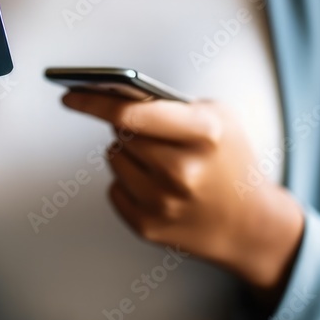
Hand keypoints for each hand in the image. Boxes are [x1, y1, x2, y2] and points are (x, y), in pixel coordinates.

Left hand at [62, 91, 303, 301]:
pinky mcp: (150, 227)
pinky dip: (128, 182)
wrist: (250, 224)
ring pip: (113, 158)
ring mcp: (165, 203)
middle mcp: (183, 170)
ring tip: (158, 160)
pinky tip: (155, 185)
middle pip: (121, 134)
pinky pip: (114, 189)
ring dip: (127, 153)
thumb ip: (171, 102)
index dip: (94, 101)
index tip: (70, 94)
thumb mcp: (217, 118)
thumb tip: (114, 93)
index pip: (132, 113)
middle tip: (146, 130)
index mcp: (204, 134)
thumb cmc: (229, 161)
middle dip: (126, 125)